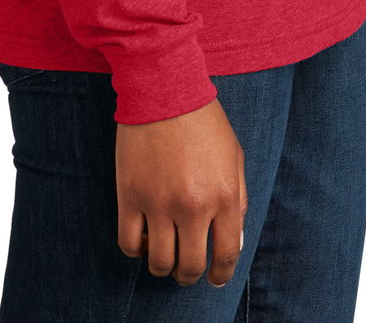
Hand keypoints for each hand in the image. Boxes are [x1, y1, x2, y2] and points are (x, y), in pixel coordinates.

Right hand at [115, 95, 247, 286]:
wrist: (164, 87)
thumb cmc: (203, 120)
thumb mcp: (233, 157)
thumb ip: (237, 202)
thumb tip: (232, 243)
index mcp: (223, 196)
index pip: (226, 255)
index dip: (221, 274)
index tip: (214, 278)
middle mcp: (192, 206)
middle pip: (189, 266)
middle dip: (190, 275)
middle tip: (187, 270)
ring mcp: (158, 203)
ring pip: (158, 262)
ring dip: (163, 266)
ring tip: (164, 254)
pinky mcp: (130, 195)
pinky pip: (128, 243)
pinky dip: (136, 250)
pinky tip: (142, 239)